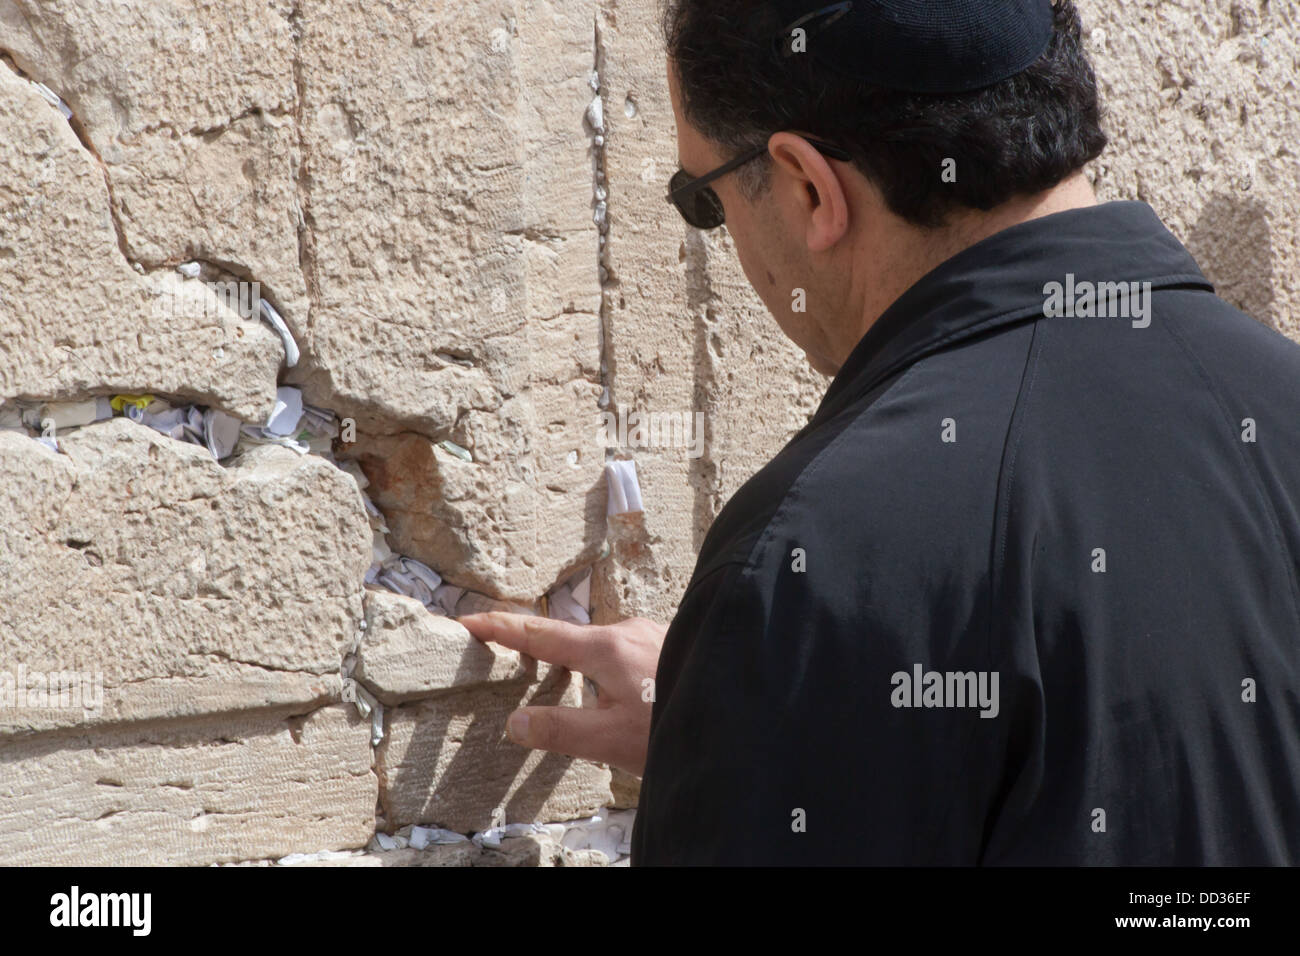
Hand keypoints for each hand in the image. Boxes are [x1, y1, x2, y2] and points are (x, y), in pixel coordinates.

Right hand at [458, 613, 666, 775]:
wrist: (744, 721)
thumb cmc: (677, 729)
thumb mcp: (609, 741)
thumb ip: (558, 731)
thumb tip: (514, 723)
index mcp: (606, 648)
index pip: (538, 634)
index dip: (498, 628)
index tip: (466, 619)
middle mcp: (630, 631)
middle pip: (570, 638)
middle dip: (542, 650)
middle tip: (512, 657)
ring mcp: (655, 635)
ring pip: (604, 648)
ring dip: (585, 668)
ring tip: (581, 699)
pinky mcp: (674, 645)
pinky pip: (629, 654)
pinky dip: (612, 672)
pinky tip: (626, 700)